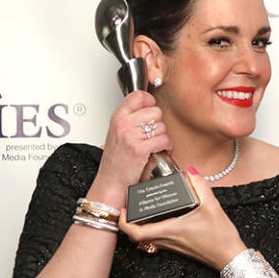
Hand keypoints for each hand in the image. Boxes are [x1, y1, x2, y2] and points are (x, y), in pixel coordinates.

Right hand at [87, 91, 170, 206]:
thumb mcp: (117, 133)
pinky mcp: (140, 149)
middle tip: (154, 133)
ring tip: (156, 144)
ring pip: (162, 126)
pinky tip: (161, 150)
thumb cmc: (116, 160)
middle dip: (159, 123)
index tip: (151, 109)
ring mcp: (131, 136)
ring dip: (163, 137)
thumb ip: (130, 119)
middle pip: (155, 111)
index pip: (138, 96)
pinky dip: (167, 146)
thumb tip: (148, 108)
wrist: (111, 182)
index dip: (150, 101)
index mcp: (118, 117)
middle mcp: (124, 124)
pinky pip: (164, 139)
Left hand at [118, 171, 247, 269]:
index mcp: (170, 230)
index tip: (123, 210)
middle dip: (129, 224)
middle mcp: (168, 240)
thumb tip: (190, 171)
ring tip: (141, 212)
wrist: (230, 256)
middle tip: (129, 209)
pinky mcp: (178, 247)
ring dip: (139, 227)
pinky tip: (160, 218)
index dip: (124, 223)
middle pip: (137, 236)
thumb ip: (200, 185)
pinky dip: (152, 230)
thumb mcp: (212, 206)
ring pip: (146, 239)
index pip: (136, 232)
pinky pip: (157, 239)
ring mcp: (172, 245)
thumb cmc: (221, 236)